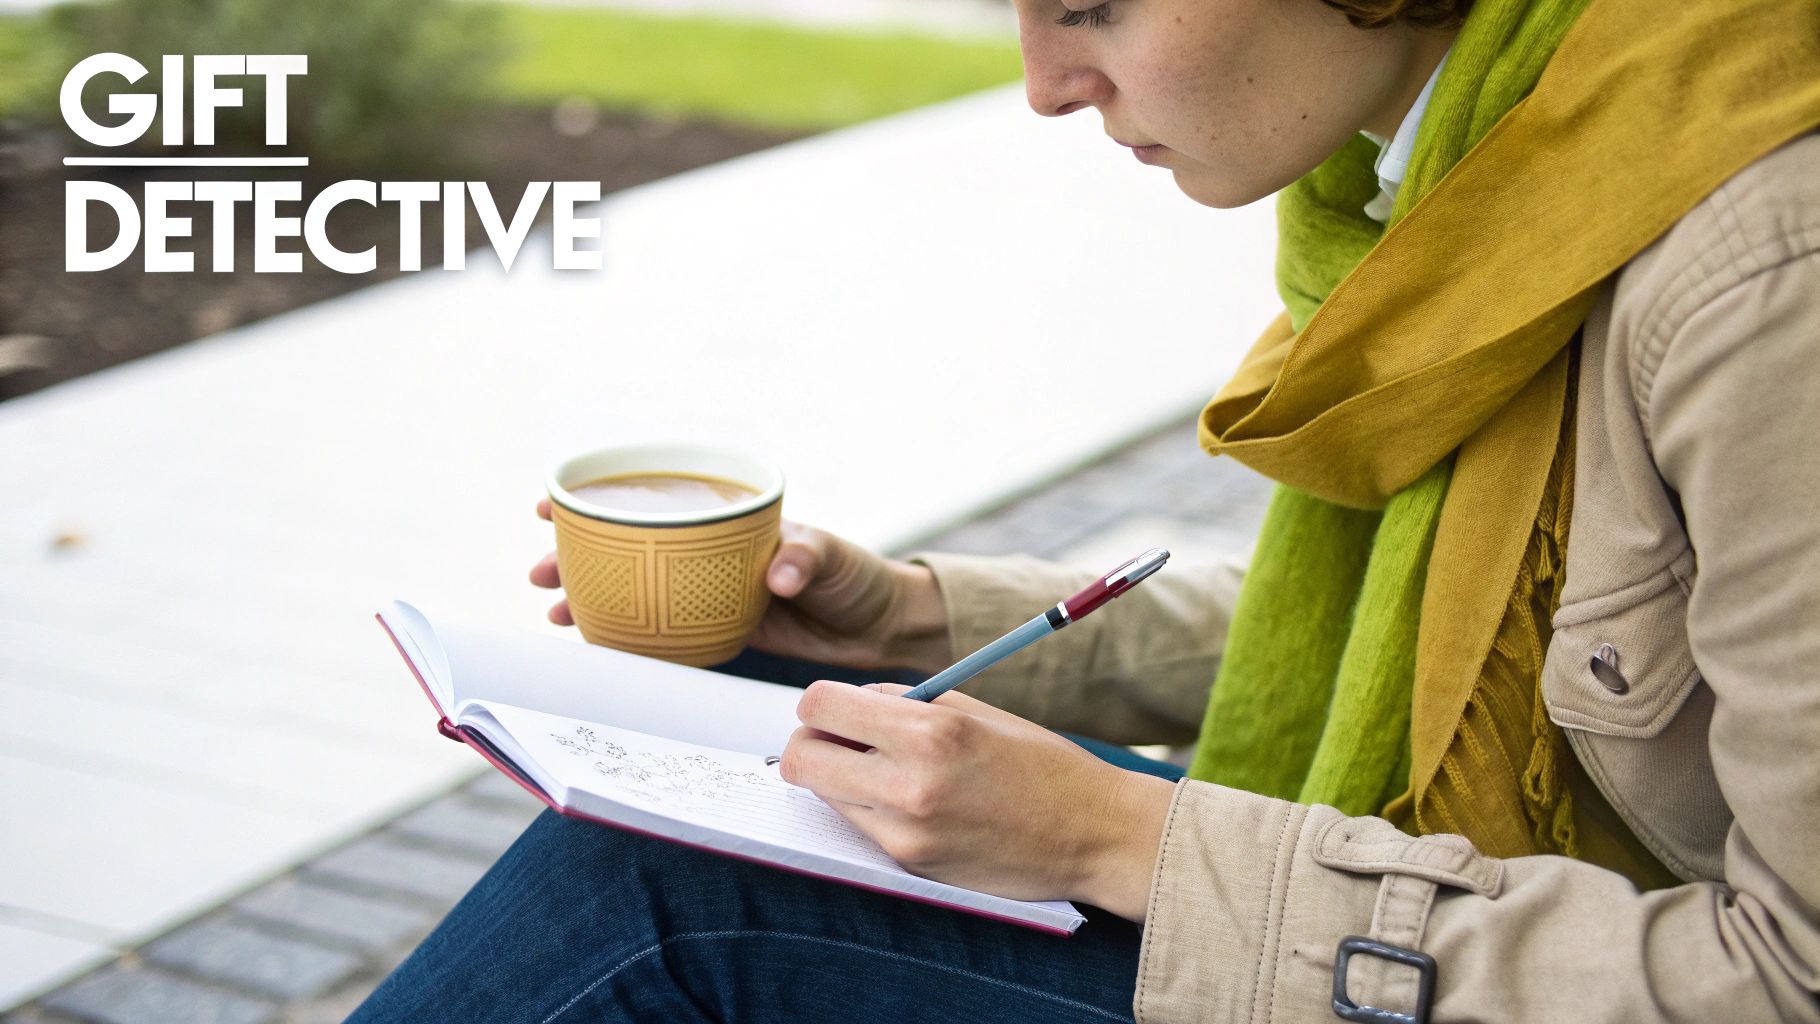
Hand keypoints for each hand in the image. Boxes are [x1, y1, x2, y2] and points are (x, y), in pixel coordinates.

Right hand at [530, 500, 951, 672]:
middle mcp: (708, 553)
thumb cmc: (855, 577)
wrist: (880, 627)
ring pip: (635, 590)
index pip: (654, 499)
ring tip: (554, 608)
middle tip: (541, 569)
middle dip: (577, 555)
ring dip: (592, 597)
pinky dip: (627, 635)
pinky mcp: (718, 632)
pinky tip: (595, 641)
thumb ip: (804, 557)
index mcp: (728, 520)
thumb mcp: (832, 557)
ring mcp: (708, 592)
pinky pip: (662, 631)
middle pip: (627, 546)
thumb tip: (776, 575)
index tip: (556, 500)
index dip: (600, 497)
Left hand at [778, 680, 1176, 921]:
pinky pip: (861, 828)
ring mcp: (906, 834)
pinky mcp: (911, 866)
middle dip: (812, 743)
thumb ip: (903, 704)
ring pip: (824, 797)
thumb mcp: (973, 711)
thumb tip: (846, 703)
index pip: (818, 707)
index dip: (819, 704)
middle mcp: (909, 785)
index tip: (834, 708)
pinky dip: (870, 809)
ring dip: (840, 779)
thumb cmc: (1039, 763)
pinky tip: (912, 802)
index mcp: (929, 733)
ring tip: (886, 771)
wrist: (1093, 835)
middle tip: (841, 741)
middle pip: (800, 760)